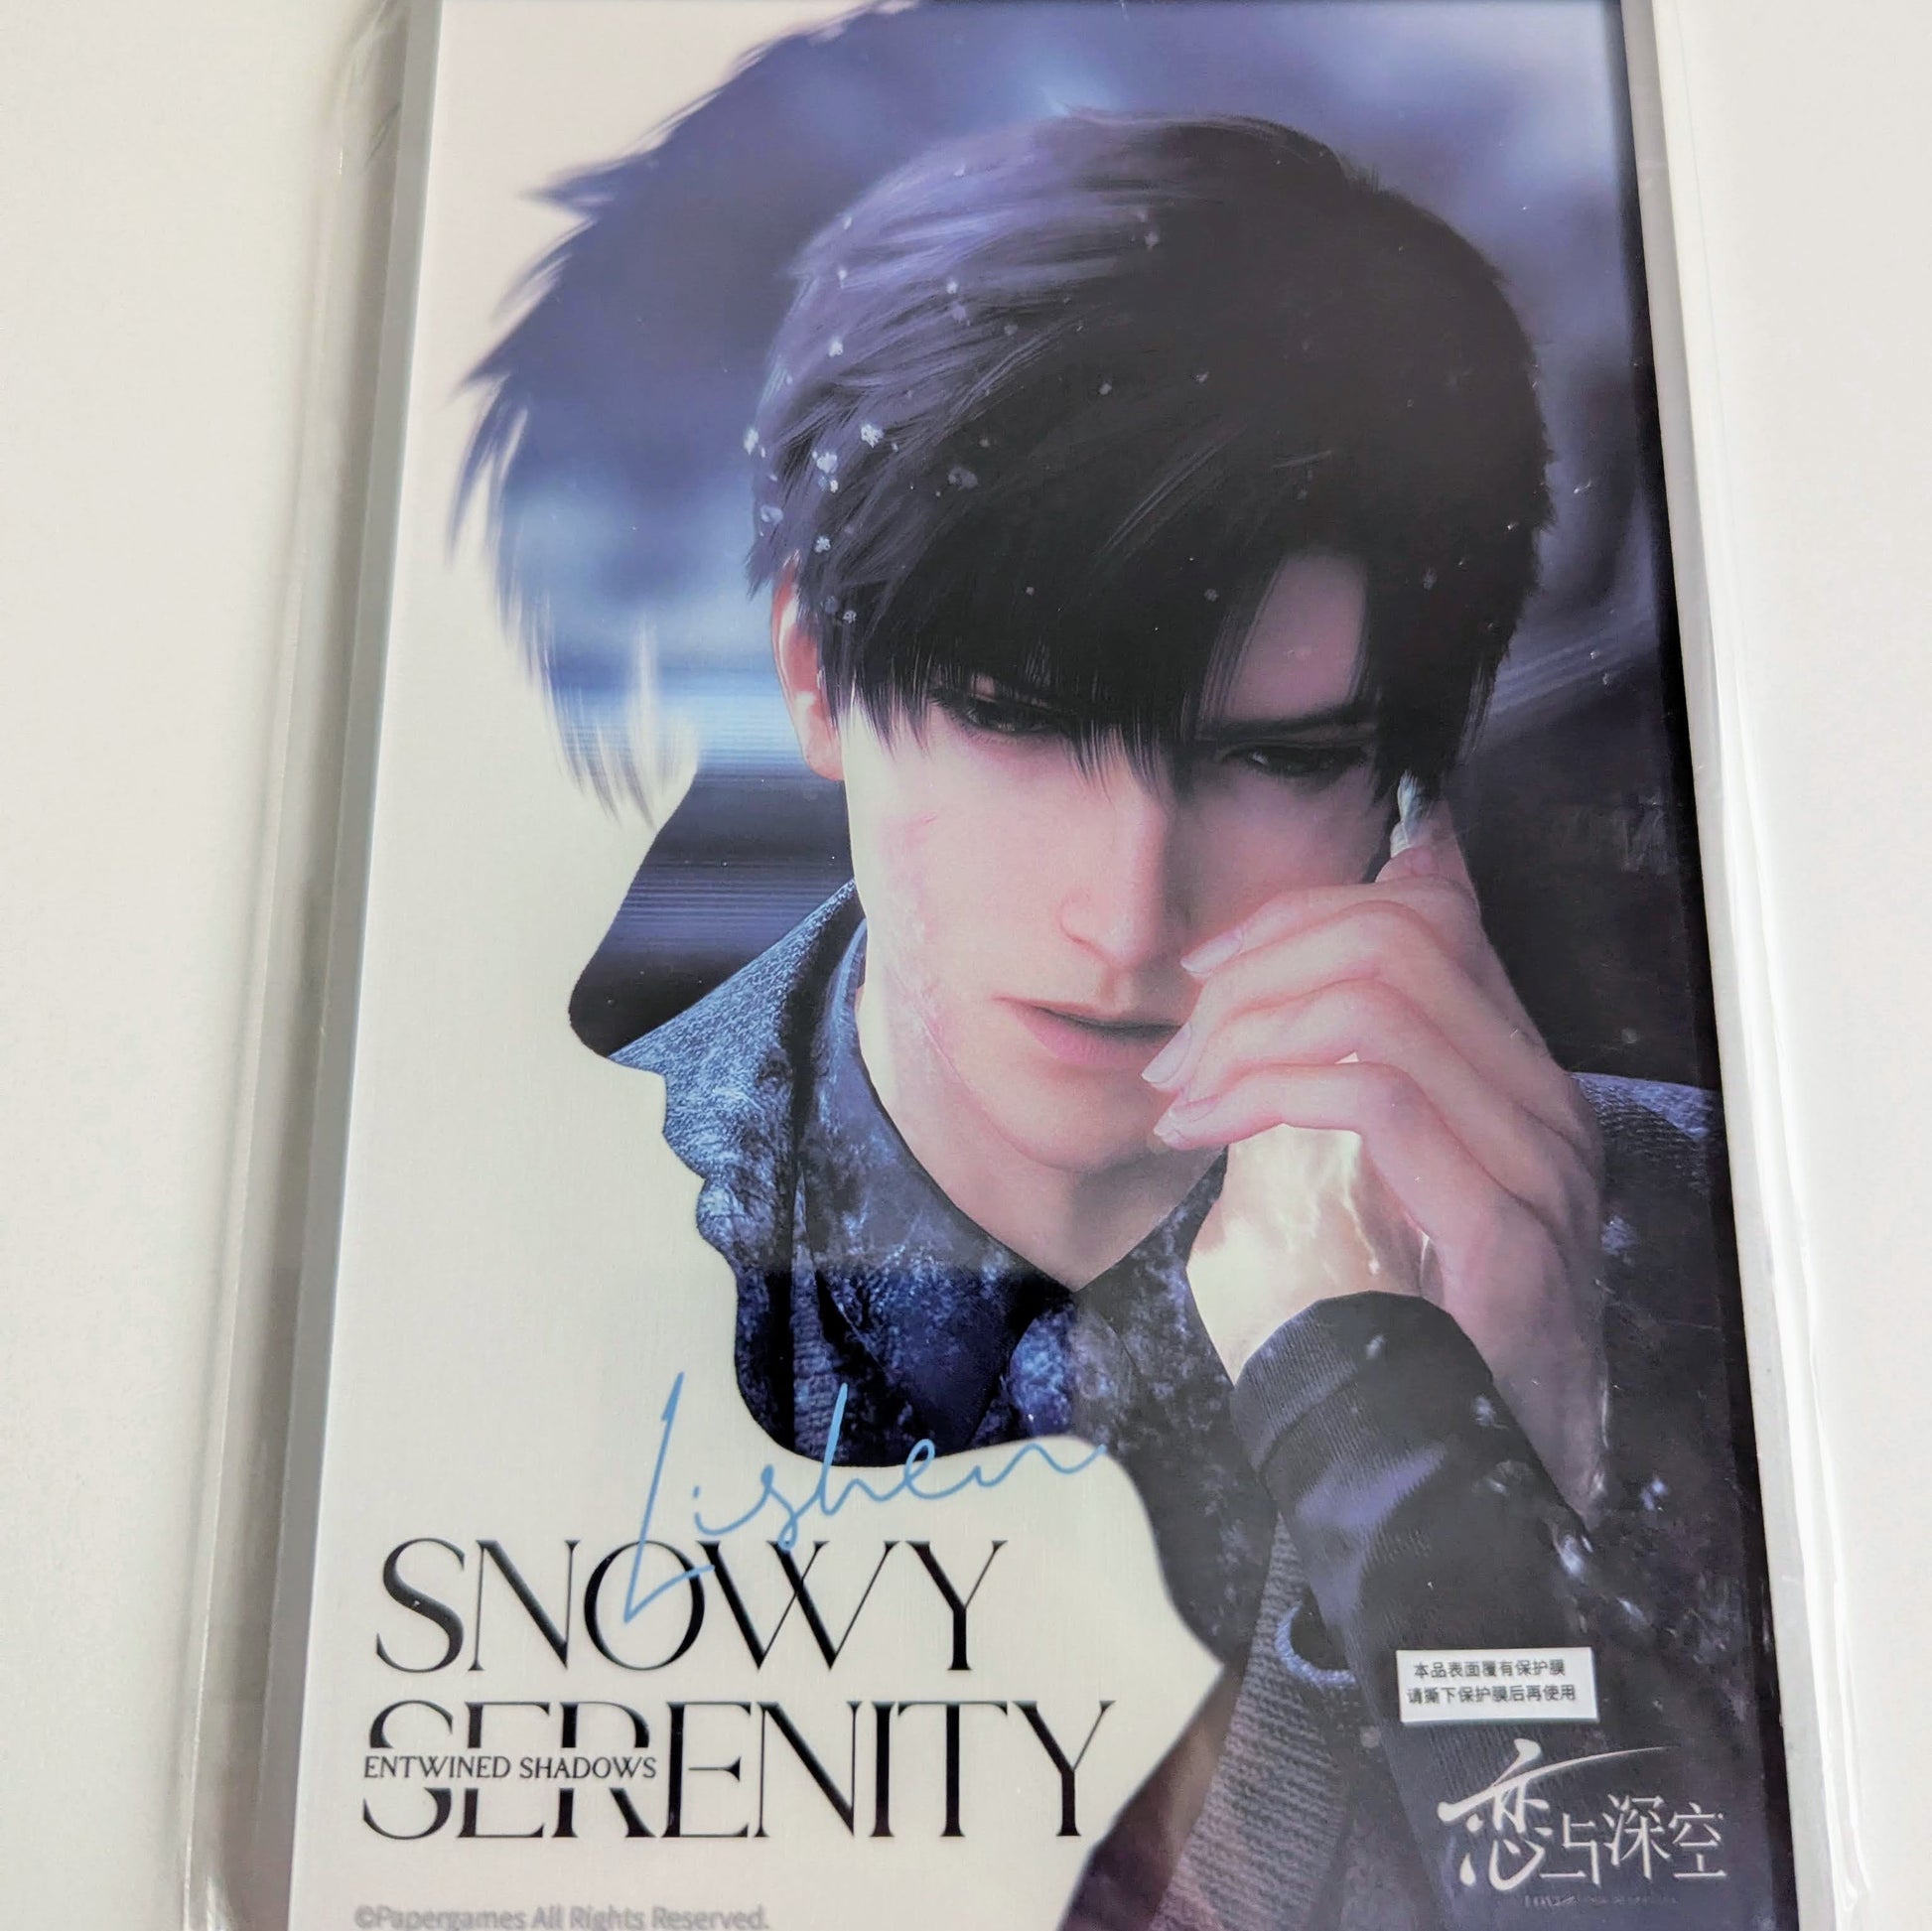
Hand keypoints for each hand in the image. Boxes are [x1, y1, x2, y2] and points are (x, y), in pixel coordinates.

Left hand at [1146, 806, 1606, 1514]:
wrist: (1486, 1479)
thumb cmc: (1409, 1334)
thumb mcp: (1368, 1188)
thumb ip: (1330, 1097)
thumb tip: (1239, 1020)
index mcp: (1515, 1076)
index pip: (1422, 914)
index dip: (1298, 917)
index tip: (1206, 971)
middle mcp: (1542, 1099)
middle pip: (1391, 939)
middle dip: (1255, 974)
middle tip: (1178, 1053)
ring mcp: (1535, 1159)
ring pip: (1375, 1004)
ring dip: (1245, 1034)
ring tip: (1180, 1096)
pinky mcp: (1502, 1226)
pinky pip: (1374, 1097)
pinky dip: (1264, 1092)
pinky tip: (1202, 1129)